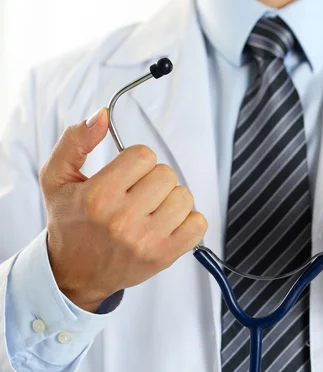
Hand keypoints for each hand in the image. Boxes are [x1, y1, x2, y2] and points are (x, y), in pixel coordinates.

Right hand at [39, 108, 207, 311]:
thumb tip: (102, 115)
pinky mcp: (165, 256)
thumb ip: (76, 141)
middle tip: (136, 195)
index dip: (136, 161)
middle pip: (166, 174)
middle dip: (153, 180)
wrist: (75, 274)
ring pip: (184, 197)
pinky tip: (166, 224)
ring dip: (170, 200)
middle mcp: (123, 220)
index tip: (126, 175)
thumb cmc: (70, 223)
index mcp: (98, 196)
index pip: (144, 155)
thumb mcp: (57, 179)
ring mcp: (147, 241)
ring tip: (149, 211)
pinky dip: (187, 221)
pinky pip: (198, 223)